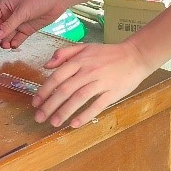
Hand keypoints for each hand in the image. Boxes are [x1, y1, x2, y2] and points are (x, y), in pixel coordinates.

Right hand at [0, 0, 63, 49]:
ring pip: (7, 35)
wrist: (58, 0)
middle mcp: (9, 15)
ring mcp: (18, 23)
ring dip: (5, 41)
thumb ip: (8, 25)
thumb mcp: (22, 12)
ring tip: (6, 45)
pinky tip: (13, 45)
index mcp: (4, 6)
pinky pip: (17, 38)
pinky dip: (15, 42)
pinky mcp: (26, 29)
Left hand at [32, 41, 154, 127]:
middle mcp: (88, 71)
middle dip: (50, 105)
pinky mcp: (112, 92)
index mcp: (79, 60)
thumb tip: (46, 65)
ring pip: (79, 98)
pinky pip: (97, 105)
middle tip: (39, 117)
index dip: (44, 90)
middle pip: (65, 90)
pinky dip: (85, 115)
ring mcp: (101, 82)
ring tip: (54, 123)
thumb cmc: (108, 53)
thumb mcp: (85, 47)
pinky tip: (75, 124)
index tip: (35, 102)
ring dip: (64, 112)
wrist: (135, 56)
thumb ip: (64, 54)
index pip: (57, 77)